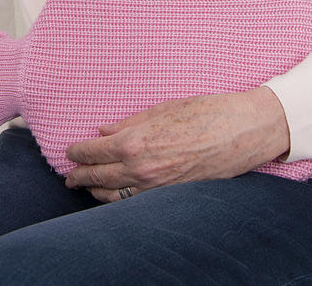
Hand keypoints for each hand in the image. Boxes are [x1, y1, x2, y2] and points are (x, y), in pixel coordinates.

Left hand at [64, 87, 289, 202]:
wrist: (241, 131)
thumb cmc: (203, 112)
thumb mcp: (161, 109)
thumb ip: (129, 122)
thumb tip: (104, 130)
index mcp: (135, 142)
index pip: (93, 152)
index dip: (77, 153)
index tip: (70, 152)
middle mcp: (141, 169)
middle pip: (99, 178)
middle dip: (80, 177)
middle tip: (69, 175)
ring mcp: (157, 186)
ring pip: (115, 197)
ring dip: (96, 192)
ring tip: (86, 187)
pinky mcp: (171, 195)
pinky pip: (136, 202)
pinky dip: (119, 200)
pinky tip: (114, 196)